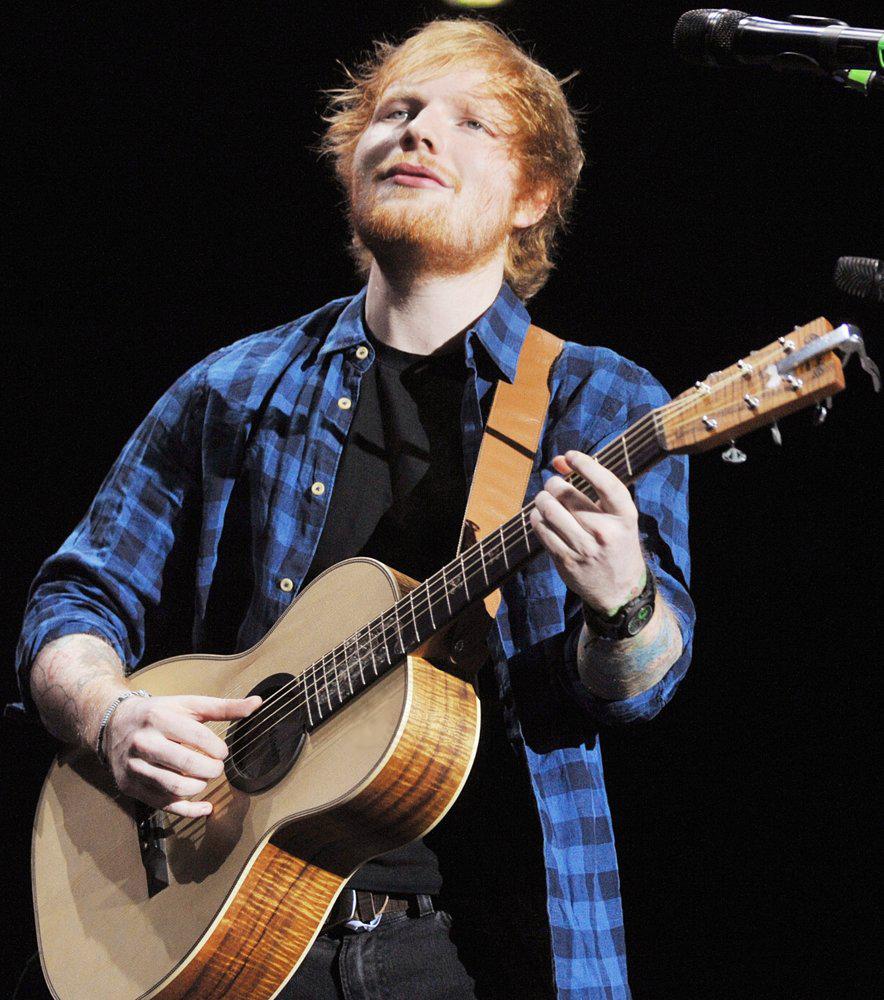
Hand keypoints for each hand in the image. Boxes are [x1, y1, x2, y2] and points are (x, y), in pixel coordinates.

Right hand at [102, 693, 261, 816]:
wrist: (113, 725)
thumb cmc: (157, 714)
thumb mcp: (187, 705)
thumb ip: (223, 707)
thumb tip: (258, 703)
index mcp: (159, 717)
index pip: (198, 737)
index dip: (217, 748)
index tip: (222, 752)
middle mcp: (144, 743)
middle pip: (188, 765)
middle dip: (211, 769)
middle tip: (216, 767)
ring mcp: (135, 767)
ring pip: (176, 788)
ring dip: (200, 787)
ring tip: (204, 778)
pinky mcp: (131, 786)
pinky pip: (164, 805)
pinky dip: (190, 810)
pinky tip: (205, 807)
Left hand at [529, 450, 645, 613]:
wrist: (620, 591)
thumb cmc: (617, 543)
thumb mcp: (617, 517)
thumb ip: (593, 486)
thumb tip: (559, 460)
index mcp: (625, 517)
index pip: (605, 483)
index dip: (585, 463)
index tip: (570, 455)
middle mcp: (605, 532)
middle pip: (567, 494)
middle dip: (554, 484)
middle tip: (553, 485)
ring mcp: (584, 549)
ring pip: (549, 510)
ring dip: (541, 499)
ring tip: (544, 499)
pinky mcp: (566, 561)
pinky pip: (541, 530)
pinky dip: (536, 517)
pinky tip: (541, 516)